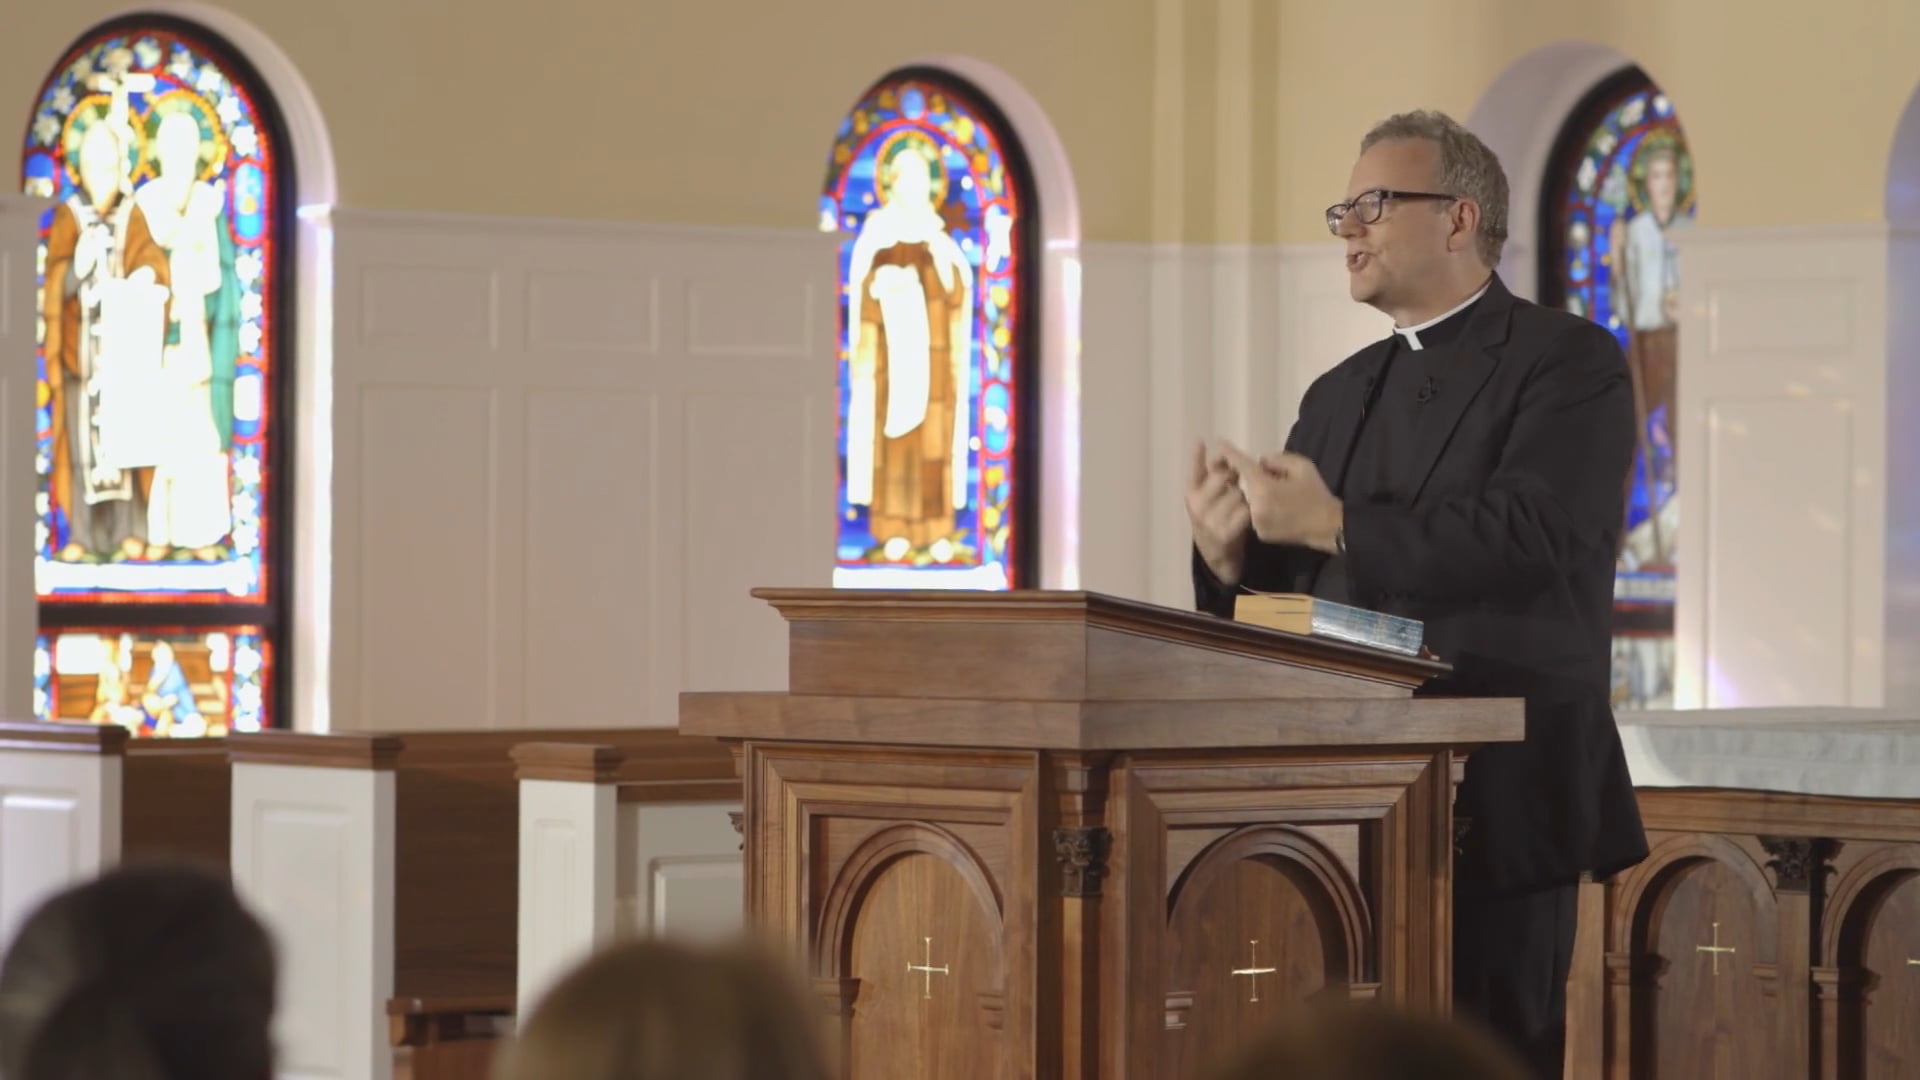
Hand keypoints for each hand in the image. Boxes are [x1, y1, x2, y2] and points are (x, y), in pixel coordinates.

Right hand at [1184, 441, 1248, 584]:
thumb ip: (1205, 471)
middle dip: (1233, 476)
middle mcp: (1196, 506)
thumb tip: (1205, 443)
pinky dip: (1251, 511)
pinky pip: (1245, 512)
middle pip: (1221, 476)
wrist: (1216, 553)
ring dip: (1246, 495)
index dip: (1197, 456)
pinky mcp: (1224, 533)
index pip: (1194, 469)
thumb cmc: (1214, 515)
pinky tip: (1250, 514)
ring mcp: (1209, 520)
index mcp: (1190, 493)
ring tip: (1244, 502)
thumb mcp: (1204, 494)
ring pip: (1237, 494)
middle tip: (1237, 481)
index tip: (1201, 441)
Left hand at [1215, 443, 1342, 552]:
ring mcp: (1255, 522)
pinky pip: (1252, 515)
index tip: (1220, 445)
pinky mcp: (1259, 534)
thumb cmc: (1316, 494)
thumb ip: (1277, 459)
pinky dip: (1257, 508)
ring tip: (1268, 489)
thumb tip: (1259, 462)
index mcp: (1264, 487)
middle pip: (1240, 485)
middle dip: (1240, 475)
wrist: (1327, 527)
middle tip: (1247, 469)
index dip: (1229, 454)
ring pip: (1245, 501)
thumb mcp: (1302, 466)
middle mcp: (1255, 506)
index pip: (1241, 466)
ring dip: (1250, 493)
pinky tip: (1273, 506)